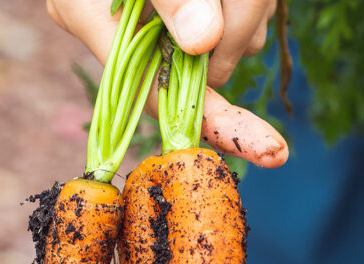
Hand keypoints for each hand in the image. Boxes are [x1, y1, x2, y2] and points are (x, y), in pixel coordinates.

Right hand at [46, 0, 287, 167]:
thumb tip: (203, 42)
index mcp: (93, 19)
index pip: (160, 97)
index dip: (216, 122)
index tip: (270, 148)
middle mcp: (124, 29)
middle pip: (205, 68)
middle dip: (241, 32)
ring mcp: (158, 20)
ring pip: (232, 41)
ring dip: (251, 9)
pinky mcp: (189, 8)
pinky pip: (240, 19)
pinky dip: (253, 1)